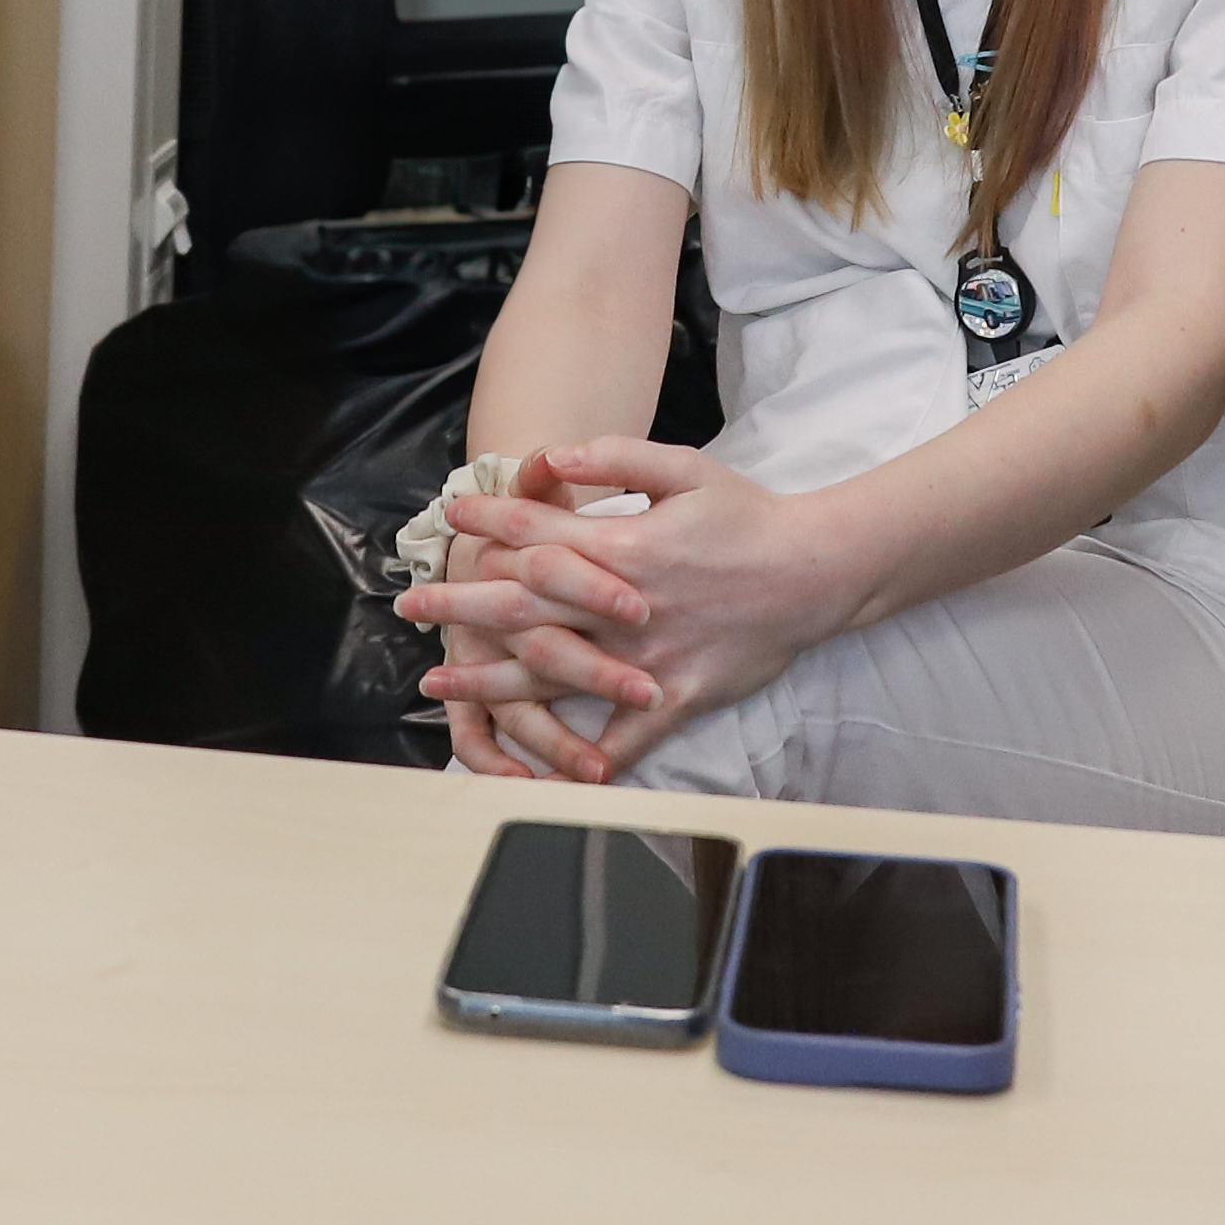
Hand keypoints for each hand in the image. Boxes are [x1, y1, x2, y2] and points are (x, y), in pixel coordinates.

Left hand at [406, 438, 847, 780]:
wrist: (816, 573)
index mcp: (624, 545)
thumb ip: (617, 457)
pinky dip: (579, 760)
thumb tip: (555, 452)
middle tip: (408, 605)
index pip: (537, 530)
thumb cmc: (750, 516)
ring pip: (554, 674)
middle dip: (462, 604)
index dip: (488, 521)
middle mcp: (624, 605)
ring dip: (491, 678)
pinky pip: (621, 739)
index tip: (450, 516)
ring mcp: (647, 657)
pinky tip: (533, 771)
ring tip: (440, 680)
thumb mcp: (686, 467)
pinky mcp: (675, 697)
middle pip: (525, 605)